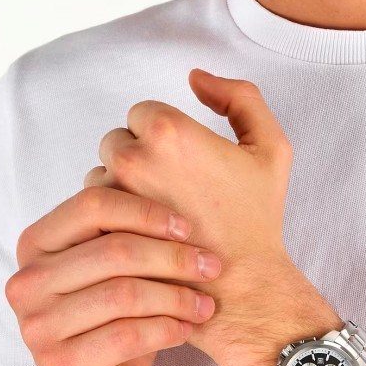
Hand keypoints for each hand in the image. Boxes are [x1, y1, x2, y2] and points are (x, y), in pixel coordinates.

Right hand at [5, 186, 221, 365]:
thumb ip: (128, 231)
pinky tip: (190, 329)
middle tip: (213, 265)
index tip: (189, 226)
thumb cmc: (114, 320)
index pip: (92, 205)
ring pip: (124, 294)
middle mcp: (26, 282)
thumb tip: (179, 180)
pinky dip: (169, 329)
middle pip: (113, 250)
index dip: (147, 211)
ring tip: (207, 302)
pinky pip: (128, 336)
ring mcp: (36, 326)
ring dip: (177, 296)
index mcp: (36, 244)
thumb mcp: (117, 270)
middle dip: (174, 257)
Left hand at [85, 70, 339, 365]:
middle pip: (116, 141)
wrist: (244, 286)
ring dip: (123, 190)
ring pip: (101, 177)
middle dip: (139, 160)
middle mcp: (133, 159)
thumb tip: (196, 78)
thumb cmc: (258, 218)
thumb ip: (241, 97)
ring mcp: (114, 199)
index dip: (166, 136)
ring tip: (160, 217)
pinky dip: (113, 222)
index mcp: (169, 132)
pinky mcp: (102, 232)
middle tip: (174, 190)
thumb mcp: (272, 147)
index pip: (142, 112)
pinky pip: (94, 214)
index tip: (187, 164)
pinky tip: (144, 237)